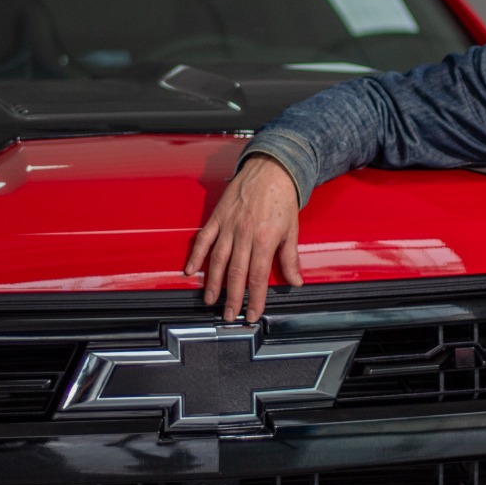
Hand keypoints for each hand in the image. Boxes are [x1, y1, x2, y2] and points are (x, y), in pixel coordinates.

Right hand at [184, 154, 302, 321]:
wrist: (271, 169)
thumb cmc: (281, 198)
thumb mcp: (292, 230)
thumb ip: (290, 258)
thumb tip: (295, 281)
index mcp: (264, 239)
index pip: (258, 276)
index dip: (255, 299)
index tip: (252, 314)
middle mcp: (244, 234)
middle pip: (236, 273)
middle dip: (232, 298)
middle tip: (229, 315)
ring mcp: (228, 225)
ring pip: (218, 260)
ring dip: (213, 283)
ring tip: (210, 300)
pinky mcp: (218, 217)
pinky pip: (203, 239)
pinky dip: (196, 255)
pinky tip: (190, 271)